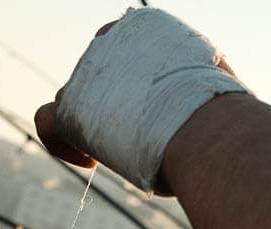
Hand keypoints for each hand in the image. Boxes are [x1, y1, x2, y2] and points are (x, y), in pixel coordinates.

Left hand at [34, 11, 245, 193]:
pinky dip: (61, 143)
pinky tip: (88, 160)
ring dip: (95, 127)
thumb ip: (187, 86)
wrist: (208, 133)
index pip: (125, 52)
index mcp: (146, 26)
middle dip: (115, 108)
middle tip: (143, 138)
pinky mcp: (70, 107)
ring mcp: (86, 71)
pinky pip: (48, 122)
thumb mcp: (210, 86)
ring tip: (127, 153)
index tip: (152, 112)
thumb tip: (195, 101)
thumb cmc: (222, 119)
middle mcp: (111, 38)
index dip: (134, 85)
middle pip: (99, 76)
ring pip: (75, 100)